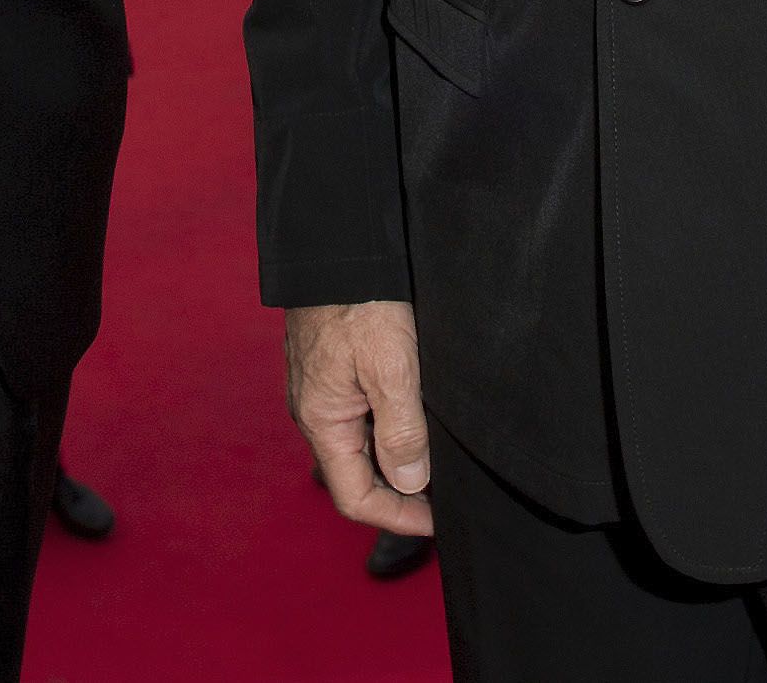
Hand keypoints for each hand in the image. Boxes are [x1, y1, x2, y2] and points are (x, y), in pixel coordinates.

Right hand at [285, 299, 432, 538]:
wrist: (337, 245)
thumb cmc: (360, 301)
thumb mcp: (391, 366)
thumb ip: (401, 430)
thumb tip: (412, 483)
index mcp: (323, 421)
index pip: (355, 497)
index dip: (399, 518)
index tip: (442, 521)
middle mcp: (317, 413)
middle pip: (358, 475)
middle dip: (402, 494)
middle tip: (449, 498)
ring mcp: (324, 391)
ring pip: (362, 446)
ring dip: (399, 462)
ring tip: (442, 465)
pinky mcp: (336, 369)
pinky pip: (362, 417)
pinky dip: (392, 431)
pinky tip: (421, 422)